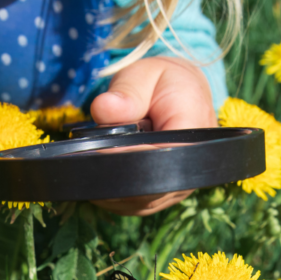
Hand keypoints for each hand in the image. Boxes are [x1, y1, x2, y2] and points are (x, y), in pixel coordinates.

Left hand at [89, 55, 215, 216]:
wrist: (181, 96)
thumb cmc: (162, 83)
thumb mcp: (144, 74)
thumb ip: (126, 92)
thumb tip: (103, 109)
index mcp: (195, 129)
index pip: (163, 156)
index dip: (129, 158)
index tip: (102, 149)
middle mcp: (194, 166)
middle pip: (150, 188)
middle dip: (114, 175)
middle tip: (86, 158)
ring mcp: (180, 187)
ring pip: (139, 201)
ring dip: (111, 186)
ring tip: (93, 160)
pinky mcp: (164, 197)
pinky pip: (135, 205)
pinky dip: (113, 194)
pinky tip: (99, 175)